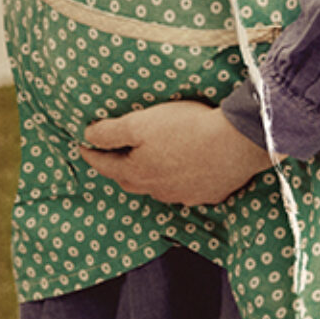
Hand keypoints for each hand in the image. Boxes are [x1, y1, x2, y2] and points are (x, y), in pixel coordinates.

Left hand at [79, 100, 271, 205]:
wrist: (236, 142)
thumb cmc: (186, 128)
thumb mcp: (140, 123)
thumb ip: (110, 132)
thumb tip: (88, 136)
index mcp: (137, 172)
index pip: (105, 165)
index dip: (92, 154)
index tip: (83, 146)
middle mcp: (158, 189)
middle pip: (130, 180)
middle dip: (117, 169)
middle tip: (111, 157)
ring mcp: (185, 195)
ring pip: (158, 188)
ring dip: (149, 177)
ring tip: (147, 163)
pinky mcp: (209, 193)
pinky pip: (186, 189)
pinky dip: (178, 180)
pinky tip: (183, 171)